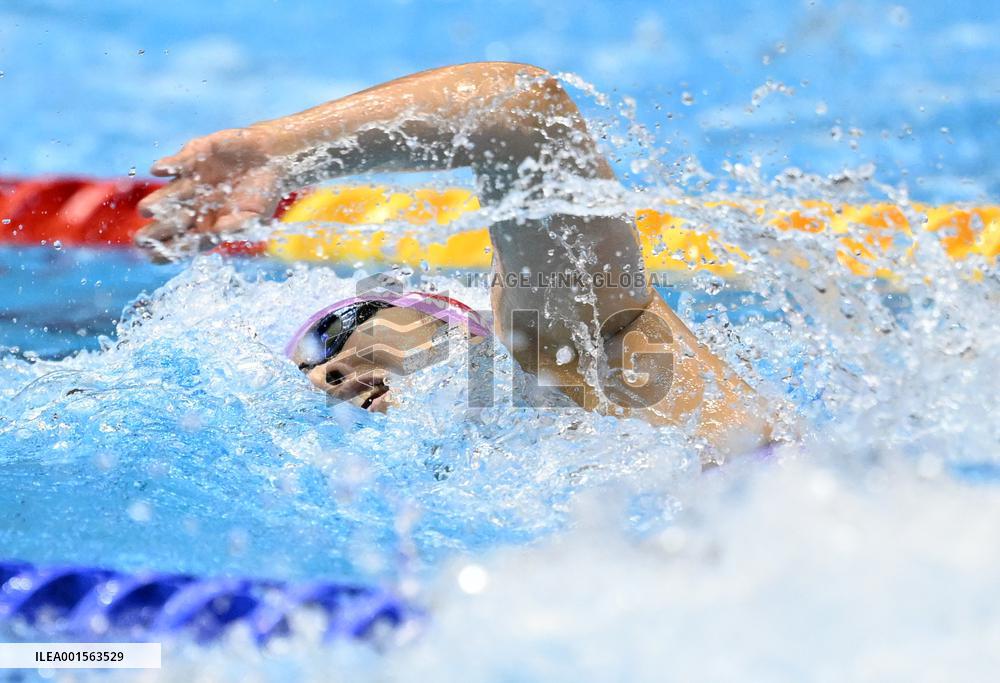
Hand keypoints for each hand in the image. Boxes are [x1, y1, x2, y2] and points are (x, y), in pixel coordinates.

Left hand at [135, 126, 283, 259]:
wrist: (271, 156)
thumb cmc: (265, 191)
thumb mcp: (257, 214)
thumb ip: (237, 226)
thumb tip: (216, 233)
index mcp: (209, 223)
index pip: (185, 241)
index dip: (170, 250)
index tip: (154, 258)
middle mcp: (195, 204)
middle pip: (172, 221)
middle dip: (157, 231)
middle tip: (142, 240)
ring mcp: (192, 181)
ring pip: (169, 194)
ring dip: (158, 201)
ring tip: (146, 210)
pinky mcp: (193, 157)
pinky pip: (176, 163)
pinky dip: (167, 166)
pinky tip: (158, 171)